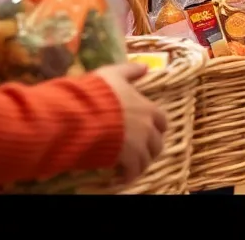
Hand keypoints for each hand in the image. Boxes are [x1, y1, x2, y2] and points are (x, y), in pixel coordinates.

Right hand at [94, 62, 168, 184]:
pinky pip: (134, 172)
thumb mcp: (112, 75)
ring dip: (140, 164)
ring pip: (147, 159)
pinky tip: (122, 177)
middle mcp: (147, 127)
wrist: (82, 114)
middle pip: (157, 143)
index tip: (149, 131)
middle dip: (150, 148)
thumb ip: (130, 71)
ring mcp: (139, 144)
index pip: (162, 121)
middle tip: (139, 152)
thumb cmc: (96, 93)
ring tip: (130, 166)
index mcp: (146, 108)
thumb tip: (145, 67)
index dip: (156, 127)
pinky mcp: (127, 159)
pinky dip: (129, 175)